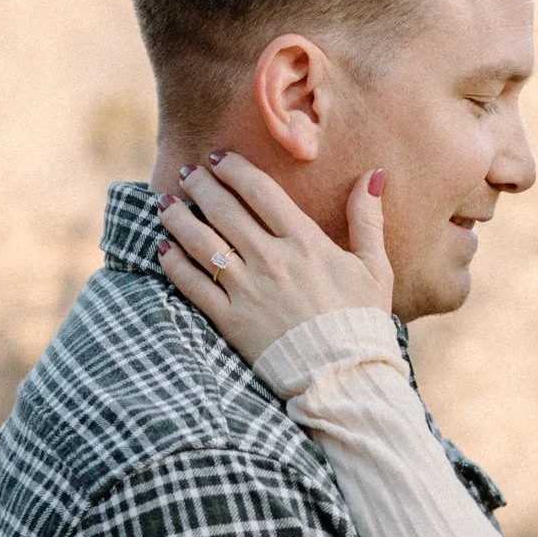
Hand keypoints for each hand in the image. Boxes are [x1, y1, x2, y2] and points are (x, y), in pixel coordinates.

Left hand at [156, 152, 393, 363]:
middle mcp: (270, 260)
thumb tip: (374, 174)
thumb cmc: (362, 323)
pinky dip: (173, 263)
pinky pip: (193, 285)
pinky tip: (162, 247)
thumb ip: (368, 219)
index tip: (219, 159)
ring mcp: (247, 290)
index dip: (234, 169)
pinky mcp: (230, 320)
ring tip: (165, 202)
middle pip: (224, 210)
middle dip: (200, 185)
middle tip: (186, 173)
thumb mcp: (375, 268)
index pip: (259, 191)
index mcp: (304, 242)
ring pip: (201, 242)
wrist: (344, 377)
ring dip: (178, 217)